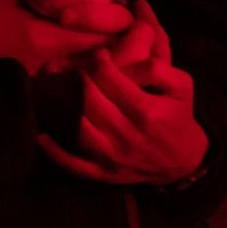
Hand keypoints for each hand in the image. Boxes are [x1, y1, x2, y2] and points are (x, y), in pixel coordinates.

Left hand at [37, 44, 207, 186]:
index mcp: (147, 111)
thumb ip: (159, 67)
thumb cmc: (180, 118)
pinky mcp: (101, 173)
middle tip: (72, 68)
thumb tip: (132, 54)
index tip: (99, 54)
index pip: (110, 79)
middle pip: (88, 100)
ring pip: (77, 128)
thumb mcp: (183, 86)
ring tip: (59, 89)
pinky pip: (71, 163)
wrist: (183, 162)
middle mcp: (127, 135)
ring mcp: (112, 156)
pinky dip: (53, 150)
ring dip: (62, 106)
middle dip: (76, 78)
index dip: (100, 61)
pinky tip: (42, 133)